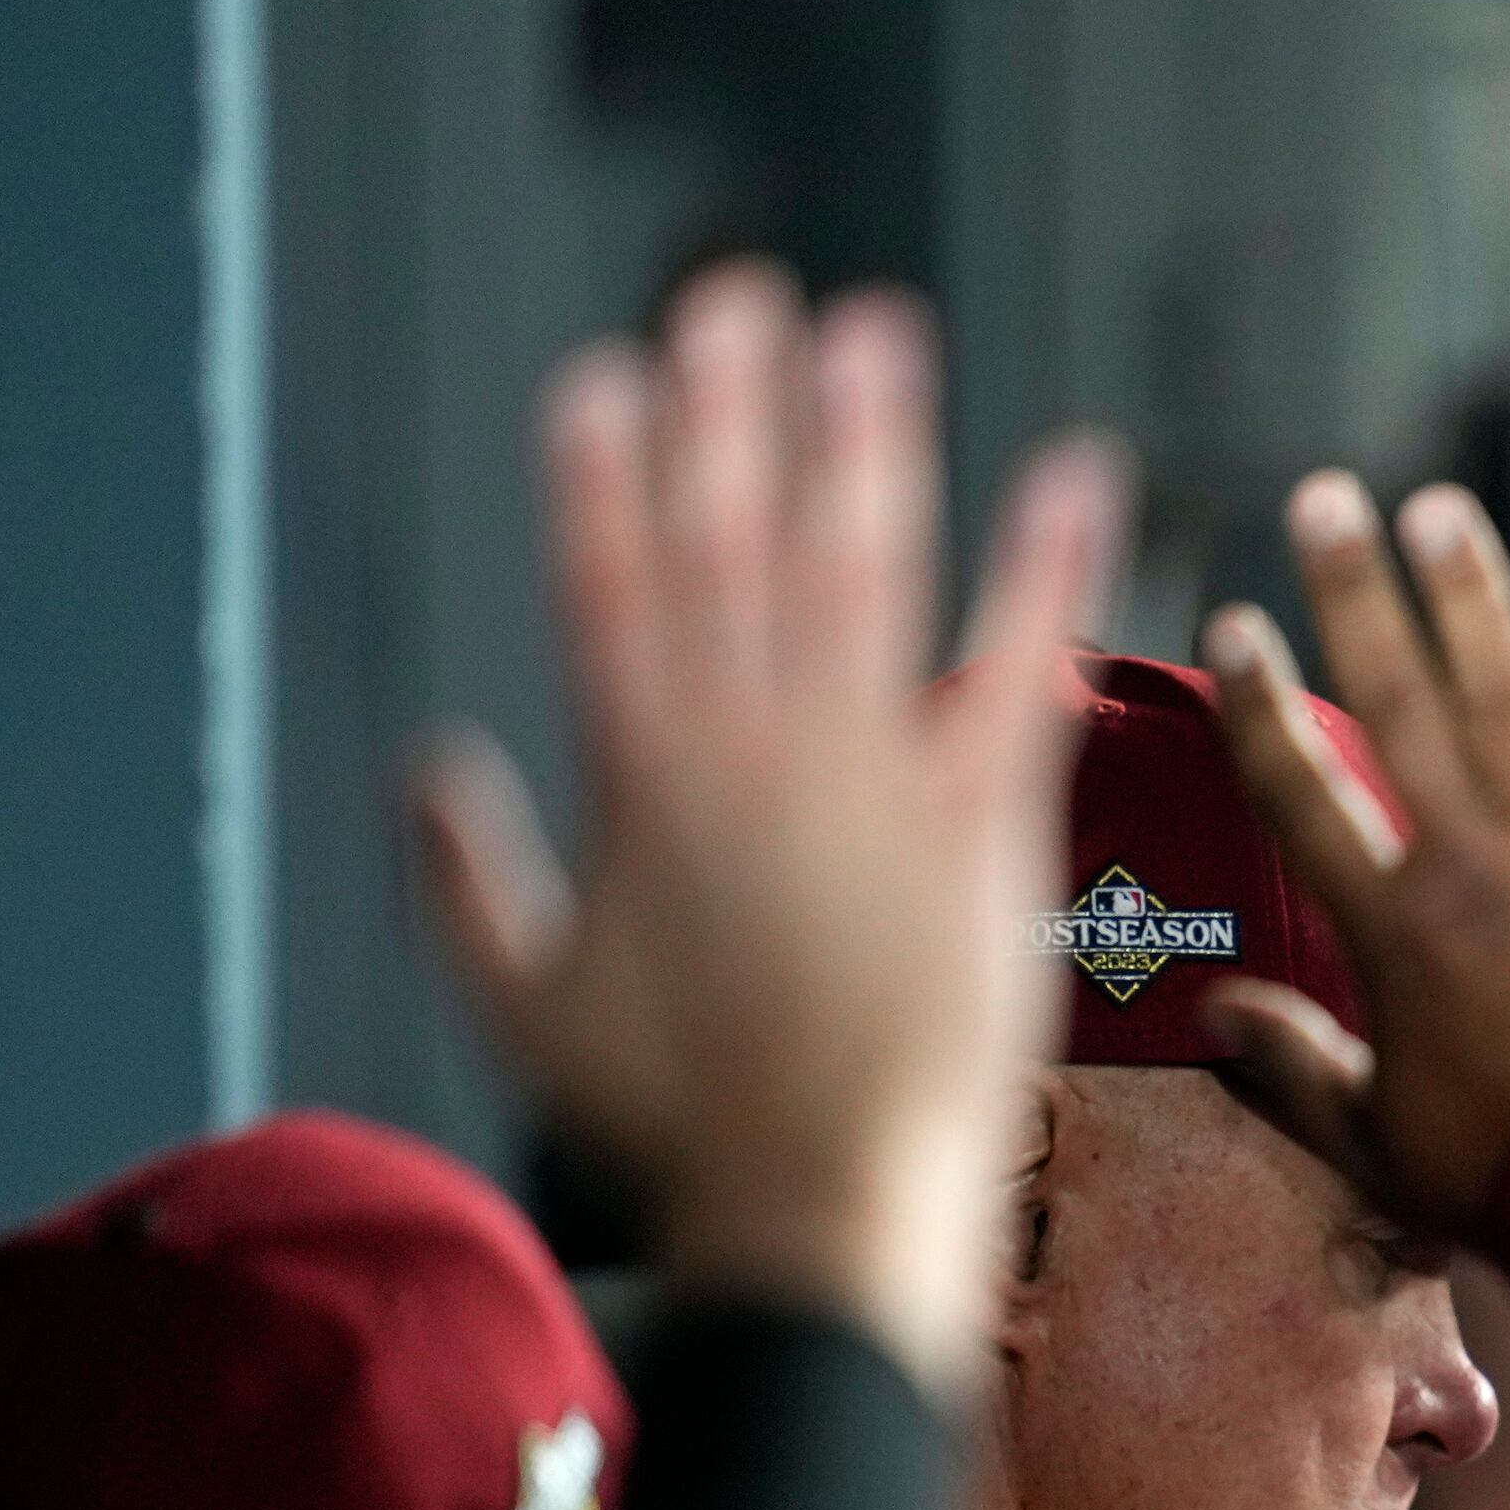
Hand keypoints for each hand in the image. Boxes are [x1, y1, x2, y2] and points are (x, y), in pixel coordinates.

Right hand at [410, 262, 1124, 1392]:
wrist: (822, 1208)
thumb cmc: (683, 1133)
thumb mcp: (527, 1007)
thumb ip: (468, 877)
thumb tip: (429, 769)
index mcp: (643, 786)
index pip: (611, 589)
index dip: (606, 477)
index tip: (605, 380)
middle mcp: (750, 759)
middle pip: (731, 545)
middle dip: (730, 415)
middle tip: (737, 301)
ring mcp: (866, 785)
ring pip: (858, 574)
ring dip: (865, 445)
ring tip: (872, 336)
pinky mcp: (981, 829)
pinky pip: (1021, 669)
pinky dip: (1050, 566)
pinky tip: (1080, 473)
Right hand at [1203, 478, 1509, 1235]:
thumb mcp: (1378, 1141)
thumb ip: (1293, 1069)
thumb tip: (1212, 1015)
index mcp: (1391, 933)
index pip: (1298, 790)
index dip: (1259, 701)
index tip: (1232, 622)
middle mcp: (1471, 869)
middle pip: (1398, 704)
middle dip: (1356, 594)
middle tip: (1326, 500)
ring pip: (1509, 695)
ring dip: (1470, 595)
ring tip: (1439, 509)